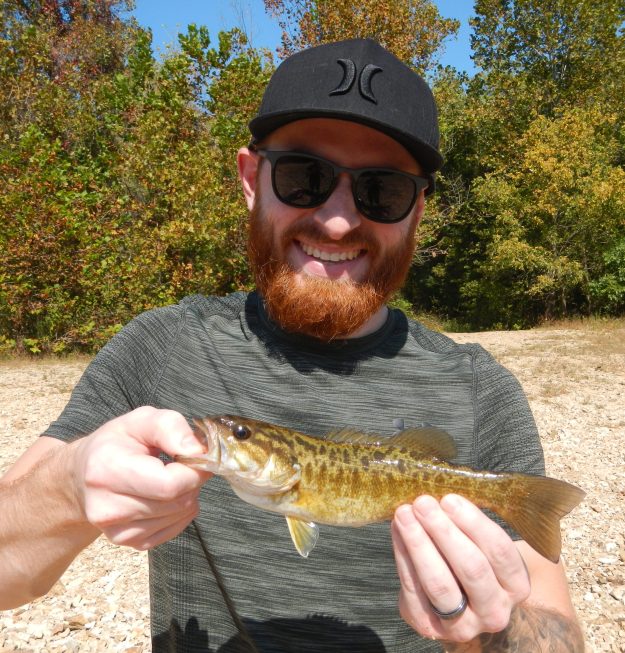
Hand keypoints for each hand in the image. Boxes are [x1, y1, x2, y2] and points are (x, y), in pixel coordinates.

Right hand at [70, 406, 211, 549]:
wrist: (83, 475)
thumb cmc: (117, 443)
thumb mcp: (141, 419)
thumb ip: (170, 427)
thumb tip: (197, 450)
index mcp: (107, 471)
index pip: (169, 485)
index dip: (193, 469)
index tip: (196, 455)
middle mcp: (107, 508)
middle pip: (178, 501)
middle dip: (192, 480)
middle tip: (182, 463)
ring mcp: (117, 531)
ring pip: (180, 515)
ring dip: (187, 494)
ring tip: (169, 476)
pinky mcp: (129, 542)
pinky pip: (175, 528)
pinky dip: (180, 509)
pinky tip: (165, 494)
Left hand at [391, 494, 530, 643]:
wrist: (463, 606)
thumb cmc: (473, 560)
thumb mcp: (484, 546)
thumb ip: (469, 524)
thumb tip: (441, 491)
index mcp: (516, 585)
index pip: (499, 551)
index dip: (473, 523)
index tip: (449, 499)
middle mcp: (495, 610)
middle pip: (471, 568)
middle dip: (443, 531)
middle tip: (423, 503)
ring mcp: (463, 624)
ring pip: (440, 583)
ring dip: (419, 544)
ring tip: (404, 514)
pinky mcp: (429, 627)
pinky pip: (413, 590)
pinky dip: (403, 556)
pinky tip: (397, 532)